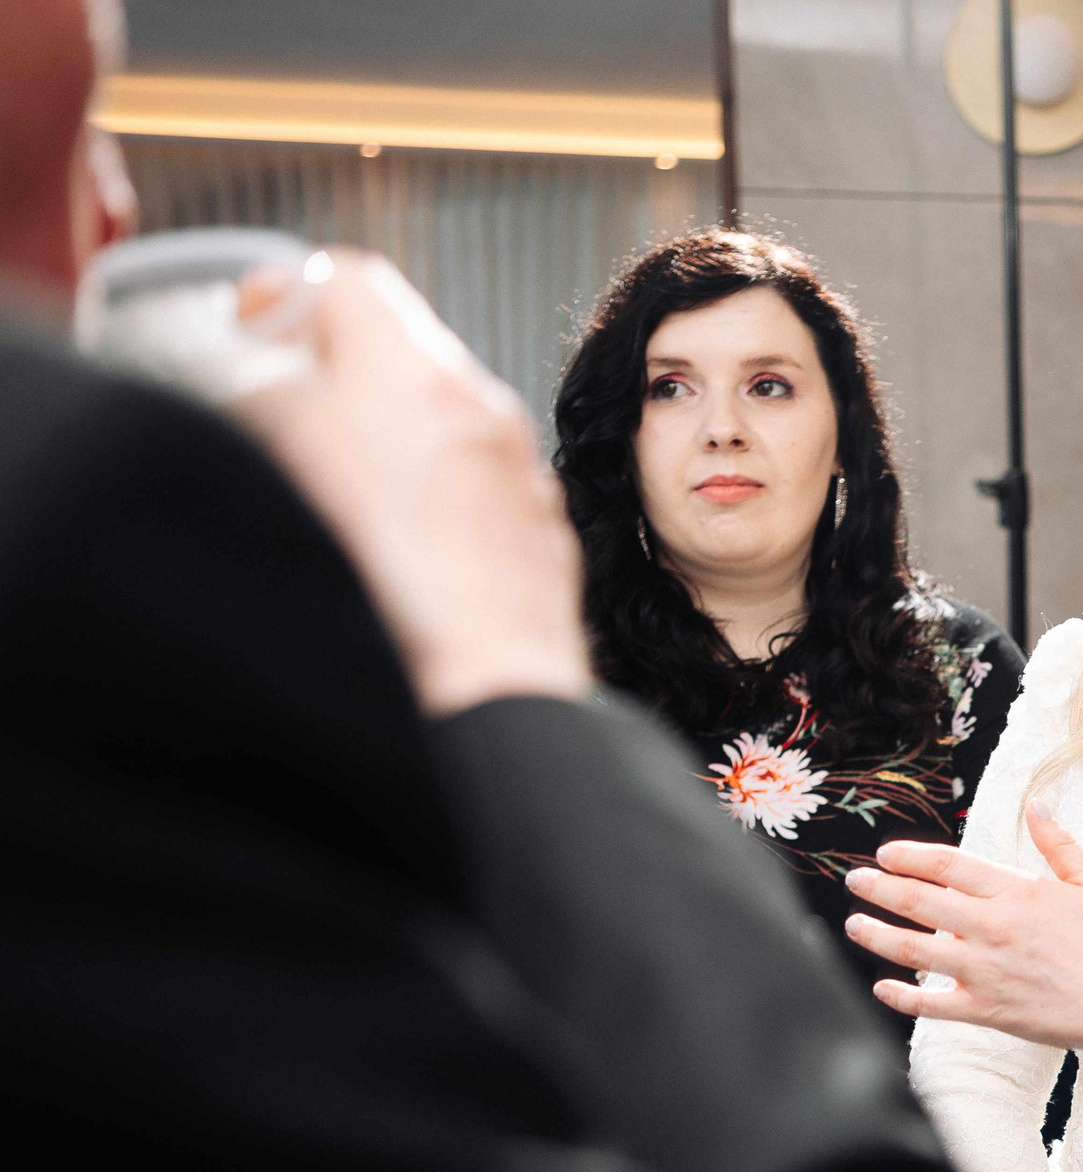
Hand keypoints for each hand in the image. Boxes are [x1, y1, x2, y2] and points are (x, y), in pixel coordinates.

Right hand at [237, 252, 590, 717]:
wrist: (493, 689)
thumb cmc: (392, 590)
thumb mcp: (289, 463)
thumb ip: (266, 402)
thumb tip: (261, 386)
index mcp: (417, 378)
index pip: (348, 281)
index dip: (285, 291)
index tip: (253, 322)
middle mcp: (482, 412)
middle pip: (402, 345)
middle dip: (338, 361)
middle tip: (287, 396)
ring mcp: (521, 475)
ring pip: (447, 418)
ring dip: (391, 428)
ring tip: (342, 478)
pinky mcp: (540, 536)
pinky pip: (480, 485)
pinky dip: (437, 489)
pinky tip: (404, 540)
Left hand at [848, 803, 1082, 1115]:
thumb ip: (1059, 843)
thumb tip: (1038, 804)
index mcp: (1015, 892)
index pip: (947, 865)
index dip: (910, 857)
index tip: (887, 854)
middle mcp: (992, 928)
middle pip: (919, 901)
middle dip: (879, 887)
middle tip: (856, 879)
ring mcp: (984, 971)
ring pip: (913, 951)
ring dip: (876, 935)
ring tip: (854, 924)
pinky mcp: (985, 1011)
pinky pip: (930, 1005)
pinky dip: (900, 997)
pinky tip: (881, 988)